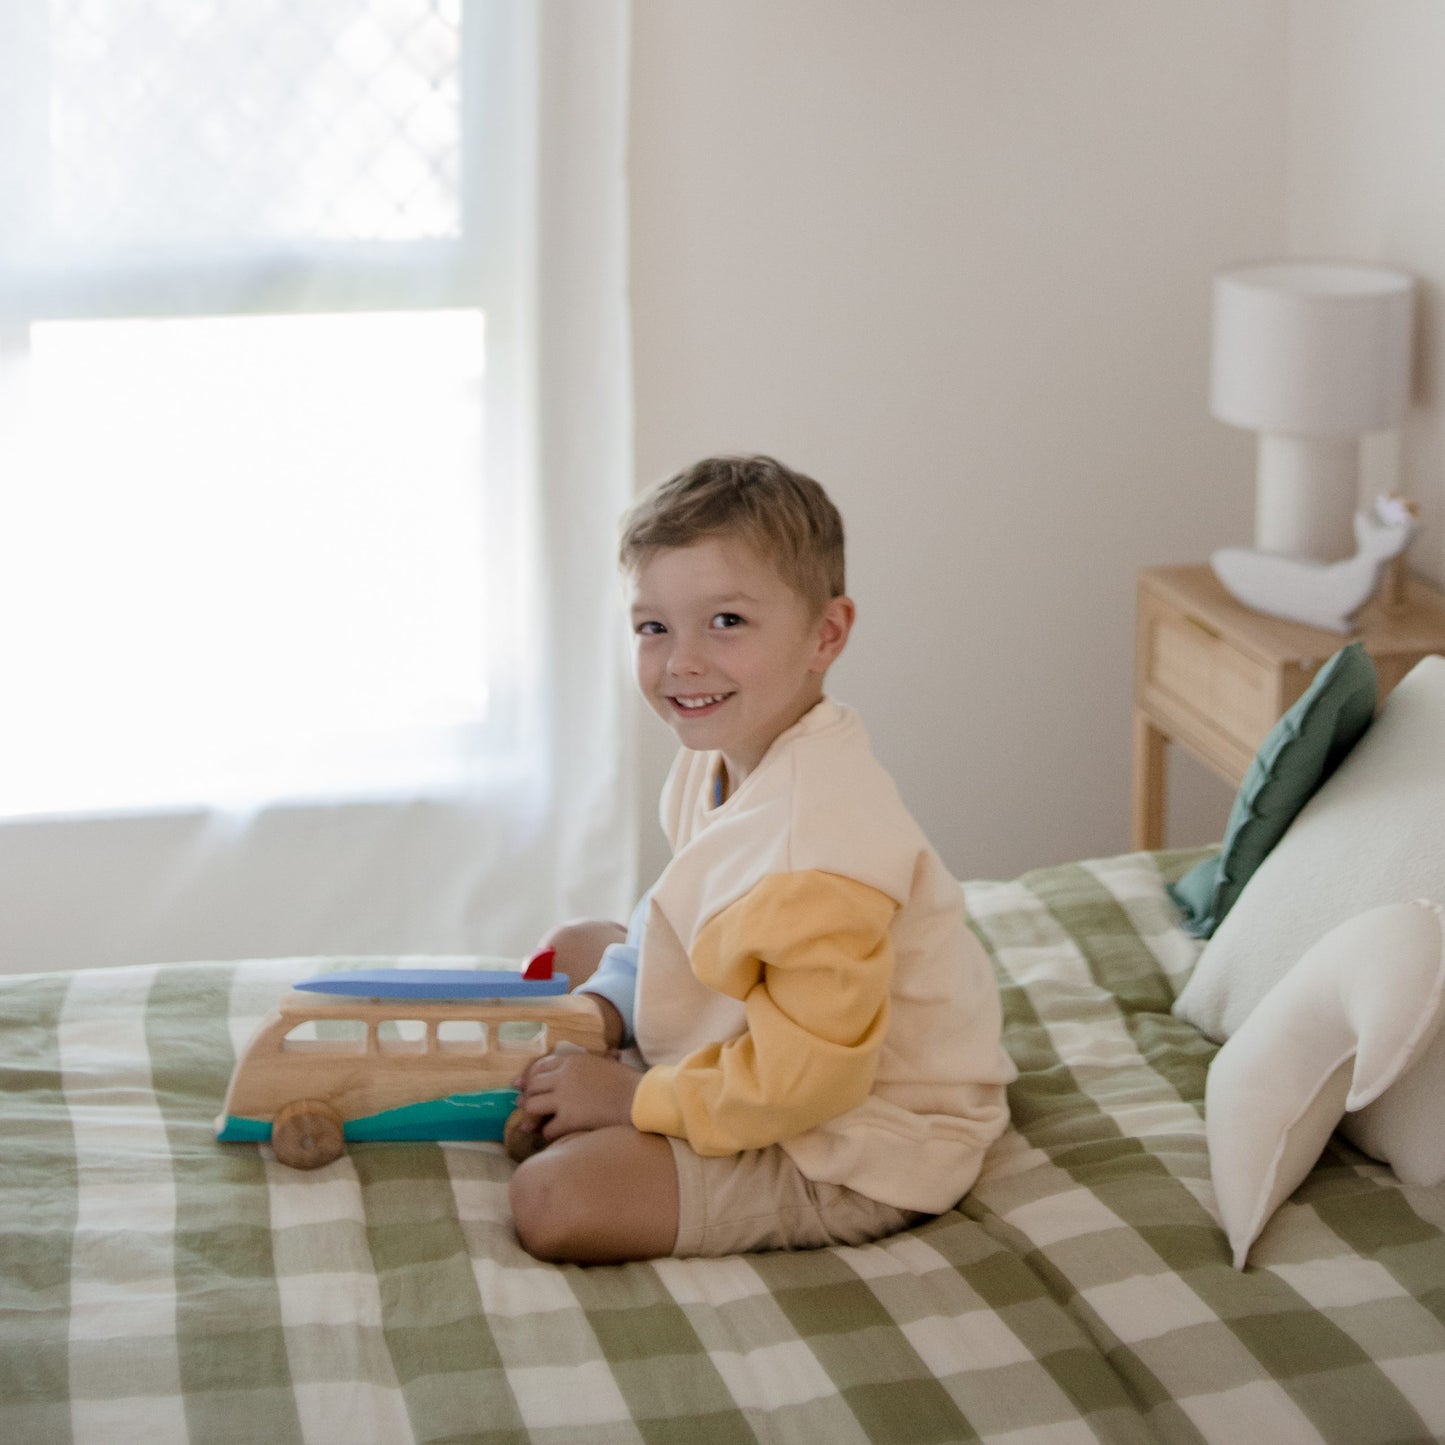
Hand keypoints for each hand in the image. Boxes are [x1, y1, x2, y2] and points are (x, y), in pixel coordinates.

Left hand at [512, 1051, 642, 1140]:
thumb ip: (585, 1067)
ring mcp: (564, 1097)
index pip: (540, 1066)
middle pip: (532, 1086)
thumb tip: (577, 1073)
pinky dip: (547, 1134)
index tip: (519, 1085)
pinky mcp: (569, 1118)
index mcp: (572, 1060)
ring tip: (530, 1126)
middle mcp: (564, 1076)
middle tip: (521, 1108)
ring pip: (532, 1106)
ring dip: (531, 1117)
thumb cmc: (628, 1083)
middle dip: (525, 1098)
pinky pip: (548, 1128)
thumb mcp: (603, 1064)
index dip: (527, 1077)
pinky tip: (553, 1136)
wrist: (640, 1100)